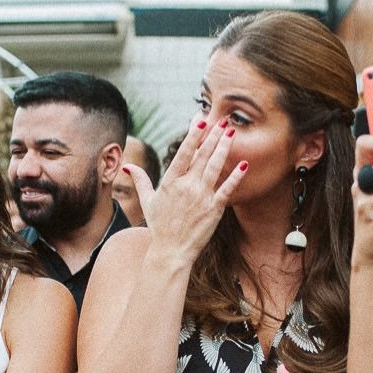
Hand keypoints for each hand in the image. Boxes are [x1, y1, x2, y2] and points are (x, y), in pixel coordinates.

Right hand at [127, 115, 247, 266]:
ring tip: (231, 132)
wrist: (170, 252)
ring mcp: (201, 197)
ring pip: (215, 167)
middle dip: (214, 136)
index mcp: (170, 182)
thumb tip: (128, 166)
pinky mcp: (214, 209)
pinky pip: (227, 189)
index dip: (193, 136)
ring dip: (224, 148)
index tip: (201, 120)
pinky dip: (236, 176)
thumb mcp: (147, 201)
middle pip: (202, 155)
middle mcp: (186, 187)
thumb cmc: (159, 226)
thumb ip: (140, 180)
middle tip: (223, 120)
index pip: (183, 153)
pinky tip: (244, 164)